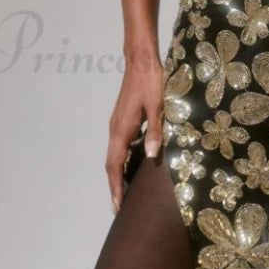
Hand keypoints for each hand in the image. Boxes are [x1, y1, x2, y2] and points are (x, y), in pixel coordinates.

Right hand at [106, 51, 163, 213]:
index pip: (114, 165)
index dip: (116, 186)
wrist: (141, 61)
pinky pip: (120, 146)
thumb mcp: (157, 106)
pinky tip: (134, 164)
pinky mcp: (123, 119)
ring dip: (118, 173)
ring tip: (126, 191)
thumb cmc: (151, 82)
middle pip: (111, 163)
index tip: (117, 206)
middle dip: (115, 185)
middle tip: (120, 207)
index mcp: (122, 130)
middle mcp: (115, 129)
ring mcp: (117, 124)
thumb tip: (150, 156)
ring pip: (115, 154)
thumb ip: (154, 131)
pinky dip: (123, 160)